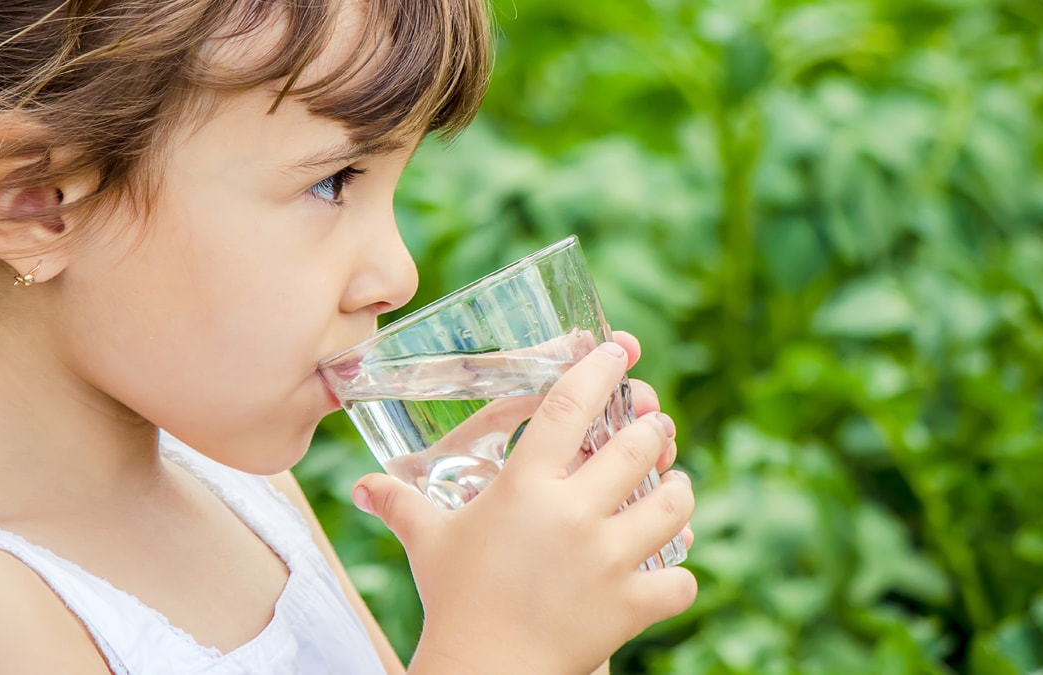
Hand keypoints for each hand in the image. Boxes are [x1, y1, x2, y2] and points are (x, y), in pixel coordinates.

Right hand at [353, 336, 696, 673]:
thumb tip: (361, 487)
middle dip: (653, 431)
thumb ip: (400, 504)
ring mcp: (609, 558)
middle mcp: (573, 513)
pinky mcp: (631, 603)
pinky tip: (666, 568)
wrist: (482, 671)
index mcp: (525, 486)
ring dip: (677, 490)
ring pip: (673, 502)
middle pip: (638, 445)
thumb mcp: (428, 542)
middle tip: (652, 431)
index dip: (598, 371)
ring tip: (672, 487)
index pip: (569, 406)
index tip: (617, 354)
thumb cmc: (454, 600)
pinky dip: (678, 574)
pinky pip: (680, 579)